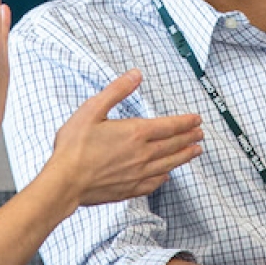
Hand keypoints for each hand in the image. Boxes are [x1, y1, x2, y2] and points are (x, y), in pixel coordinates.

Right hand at [46, 70, 202, 206]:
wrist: (65, 182)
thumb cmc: (74, 147)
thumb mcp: (92, 109)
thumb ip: (117, 91)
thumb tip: (135, 75)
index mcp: (135, 133)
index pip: (169, 126)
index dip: (185, 122)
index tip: (197, 119)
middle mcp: (142, 154)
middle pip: (173, 145)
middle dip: (189, 137)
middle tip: (200, 134)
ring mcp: (137, 174)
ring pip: (168, 164)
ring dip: (184, 156)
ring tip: (195, 151)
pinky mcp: (129, 189)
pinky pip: (153, 183)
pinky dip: (163, 178)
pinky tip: (166, 176)